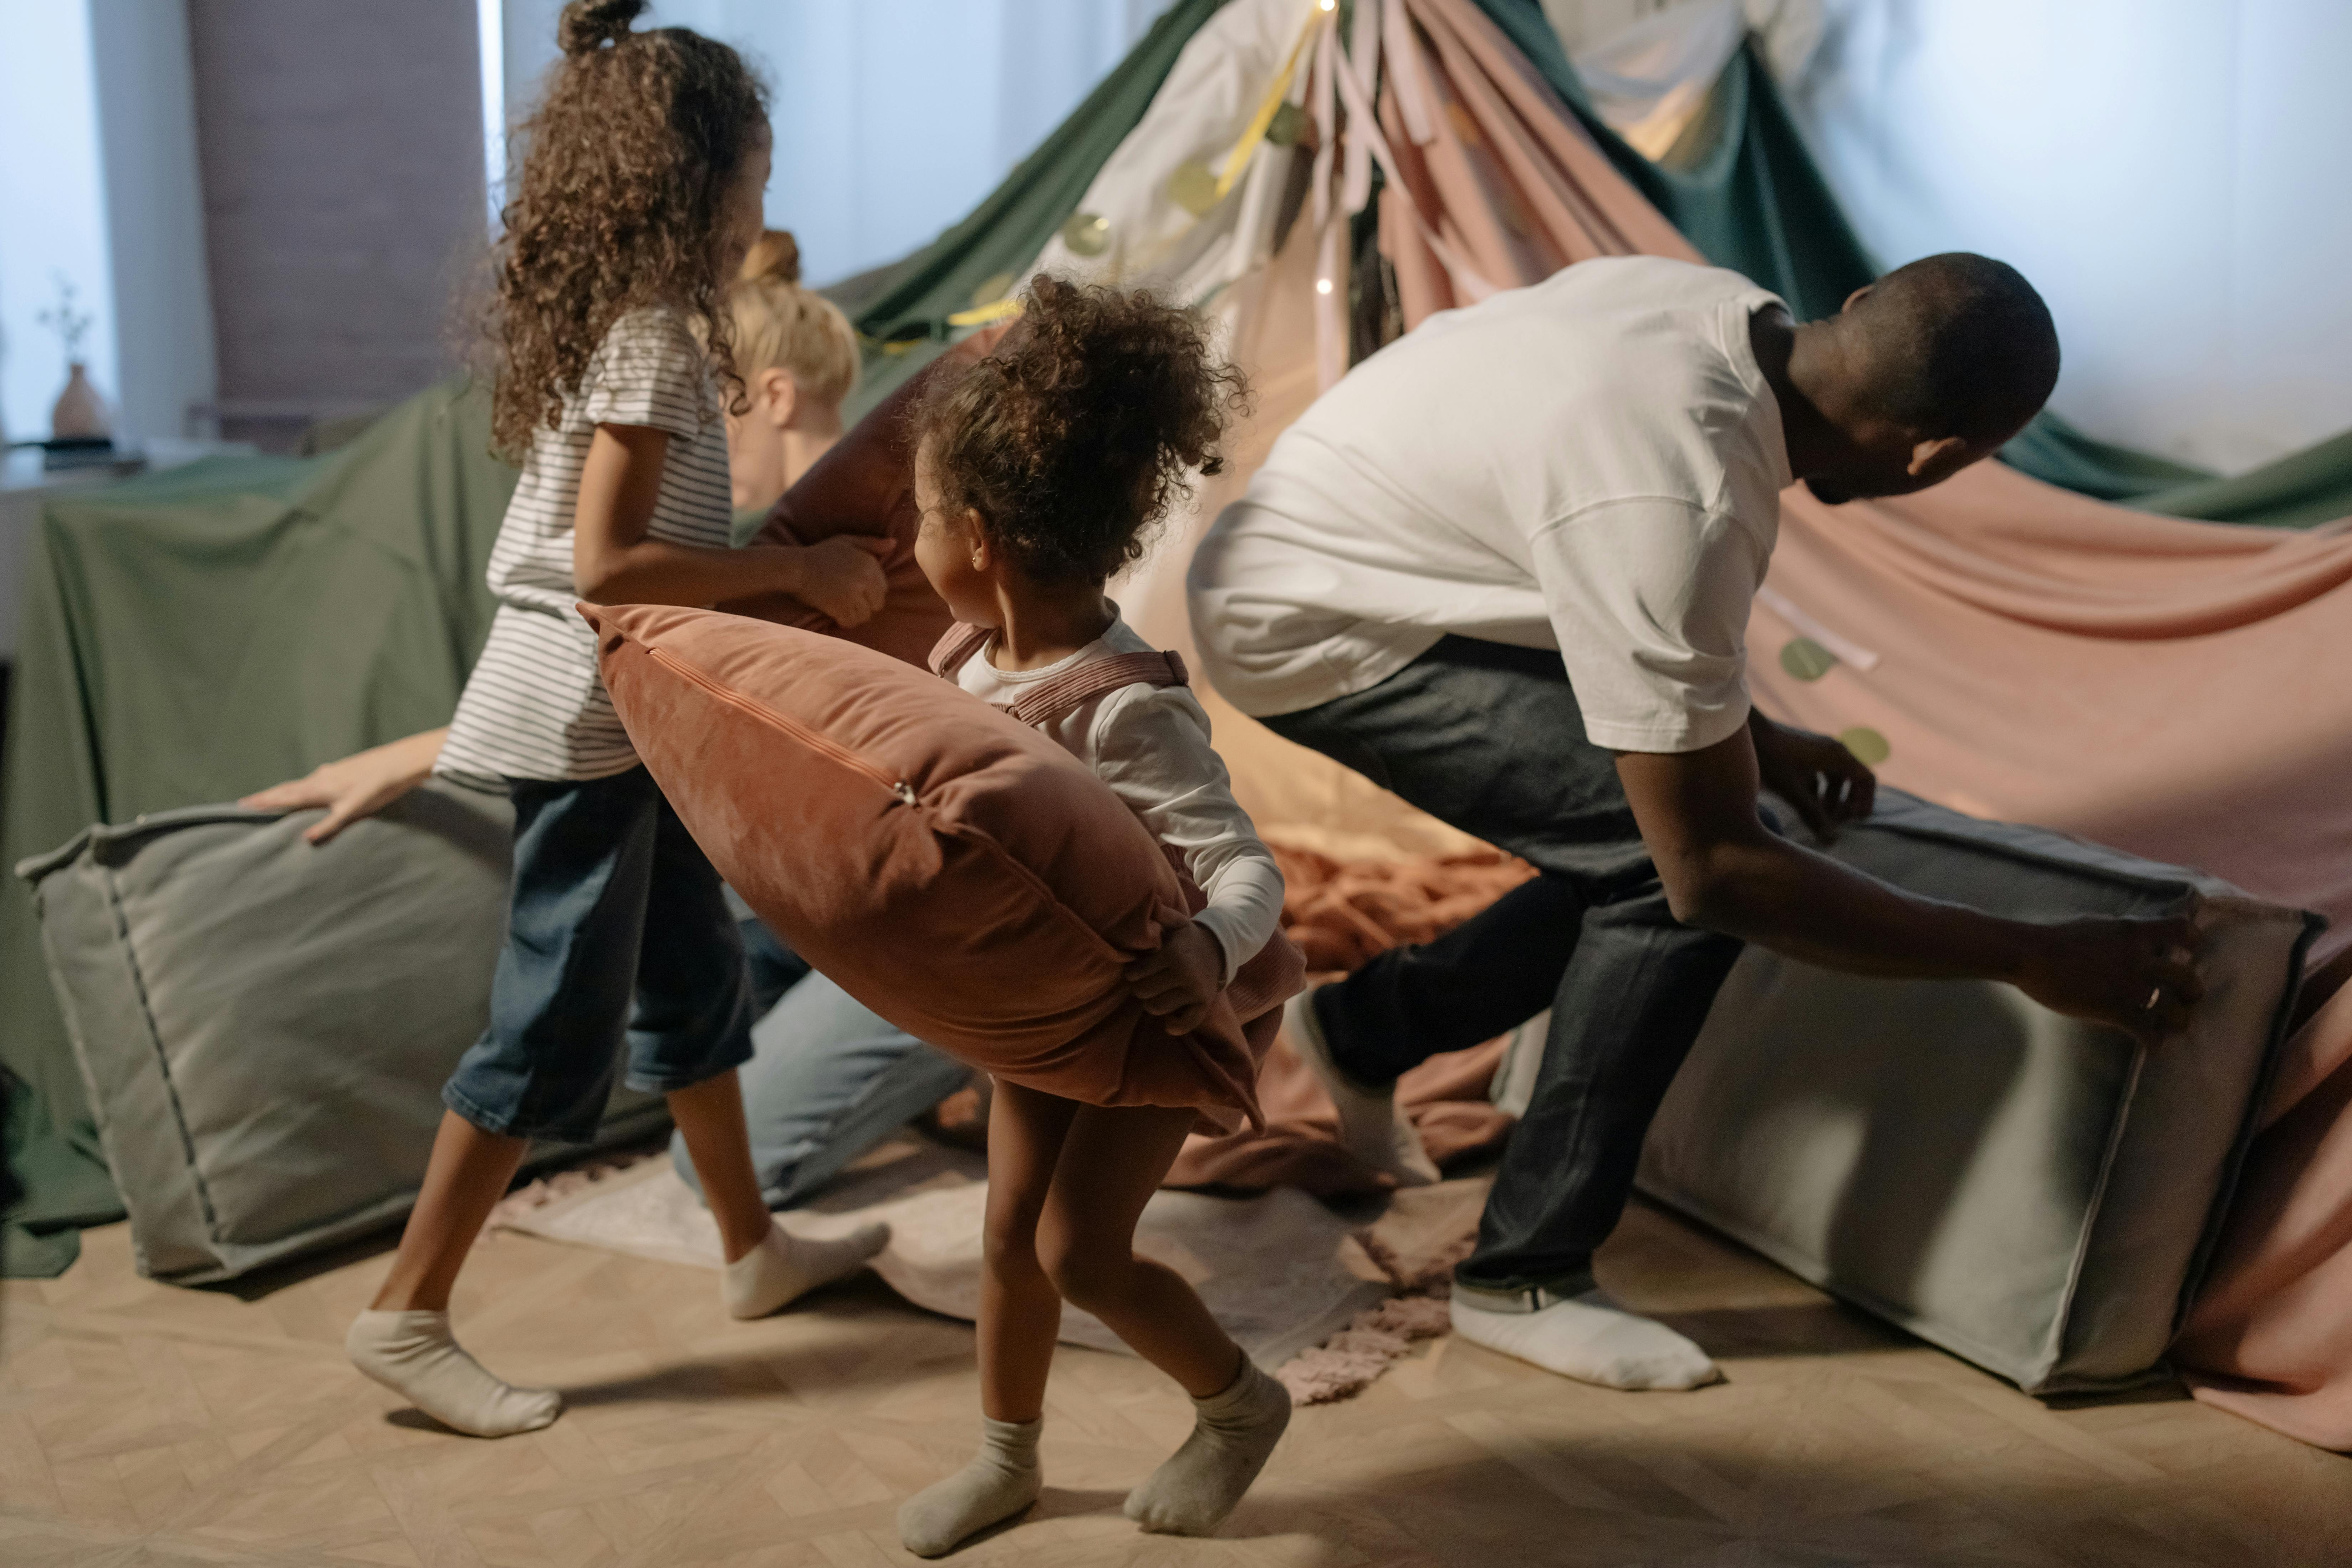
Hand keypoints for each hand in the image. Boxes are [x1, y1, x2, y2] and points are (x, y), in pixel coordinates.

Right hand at [238, 728, 444, 844]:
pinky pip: (314, 780)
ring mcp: (330, 772)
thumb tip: (305, 838)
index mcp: (318, 789)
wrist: (398, 763)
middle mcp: (319, 778)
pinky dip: (303, 786)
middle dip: (266, 796)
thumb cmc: (377, 788)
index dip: (263, 801)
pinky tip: (310, 786)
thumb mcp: (353, 811)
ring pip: (300, 783)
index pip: (283, 796)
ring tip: (271, 797)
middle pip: (287, 788)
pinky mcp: (341, 770)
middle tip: (246, 801)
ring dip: (284, 791)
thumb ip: (329, 825)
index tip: (241, 804)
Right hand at [785, 535, 891, 627]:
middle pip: (877, 604)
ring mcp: (853, 594)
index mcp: (869, 563)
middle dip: (865, 604)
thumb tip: (893, 543)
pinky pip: (852, 622)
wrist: (796, 567)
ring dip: (855, 615)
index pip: (883, 588)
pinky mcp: (840, 606)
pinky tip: (837, 614)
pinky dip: (845, 621)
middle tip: (849, 600)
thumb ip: (871, 544)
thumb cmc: (821, 554)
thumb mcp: (847, 542)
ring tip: (843, 607)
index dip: (871, 592)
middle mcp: (865, 579)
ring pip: (865, 616)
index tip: (856, 590)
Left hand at [1124, 913, 1227, 1035]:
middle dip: (1139, 988)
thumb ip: (1161, 914)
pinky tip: (1170, 1016)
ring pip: (1157, 1008)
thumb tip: (1151, 903)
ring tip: (1156, 993)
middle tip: (1144, 982)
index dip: (1131, 973)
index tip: (1135, 970)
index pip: (1136, 973)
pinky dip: (1173, 1024)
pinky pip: (1184, 1023)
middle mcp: (1184, 973)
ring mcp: (1195, 991)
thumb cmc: (1189, 938)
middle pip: (1143, 993)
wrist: (1219, 950)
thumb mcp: (1177, 923)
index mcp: (1172, 954)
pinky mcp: (1203, 1003)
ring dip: (1151, 1003)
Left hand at [1751, 711, 1875, 841]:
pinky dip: (1816, 792)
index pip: (1866, 779)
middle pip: (1852, 780)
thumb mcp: (1793, 790)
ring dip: (1831, 800)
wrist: (1746, 733)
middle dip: (1847, 803)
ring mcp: (1817, 752)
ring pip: (1834, 779)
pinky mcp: (1802, 755)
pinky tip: (1803, 807)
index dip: (1865, 801)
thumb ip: (1813, 815)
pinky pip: (1819, 775)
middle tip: (1836, 823)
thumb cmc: (1770, 759)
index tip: (1856, 820)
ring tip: (1819, 819)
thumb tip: (1831, 840)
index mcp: (1837, 755)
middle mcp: (1831, 751)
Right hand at [2013, 911, 2203, 1046]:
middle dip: (2193, 992)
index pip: (2181, 929)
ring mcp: (2128, 986)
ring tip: (2174, 1026)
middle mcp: (2139, 959)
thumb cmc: (2055, 938)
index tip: (2190, 951)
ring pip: (2174, 1010)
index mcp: (2133, 933)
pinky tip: (2153, 1045)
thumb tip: (2134, 938)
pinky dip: (2155, 1042)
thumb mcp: (2098, 925)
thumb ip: (2122, 934)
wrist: (2030, 955)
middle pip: (2187, 978)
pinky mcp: (2114, 1010)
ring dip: (2179, 1021)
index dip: (2193, 941)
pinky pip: (2148, 1032)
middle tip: (2187, 999)